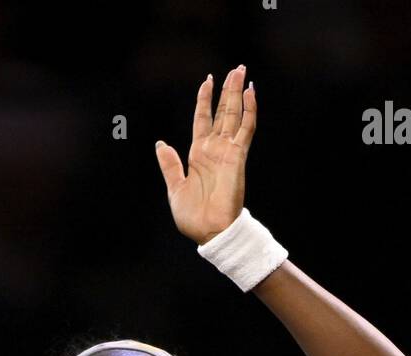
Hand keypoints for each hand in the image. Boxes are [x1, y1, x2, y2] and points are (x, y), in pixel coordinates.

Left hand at [155, 65, 255, 245]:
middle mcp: (214, 149)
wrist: (210, 232)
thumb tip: (160, 144)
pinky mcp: (237, 156)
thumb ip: (170, 165)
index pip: (203, 119)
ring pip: (234, 114)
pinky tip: (251, 92)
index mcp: (198, 154)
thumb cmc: (193, 217)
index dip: (204, 100)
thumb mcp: (175, 187)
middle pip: (222, 111)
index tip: (207, 81)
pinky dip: (249, 110)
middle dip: (227, 89)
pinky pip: (246, 128)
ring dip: (238, 93)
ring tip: (241, 72)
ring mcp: (227, 151)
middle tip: (235, 68)